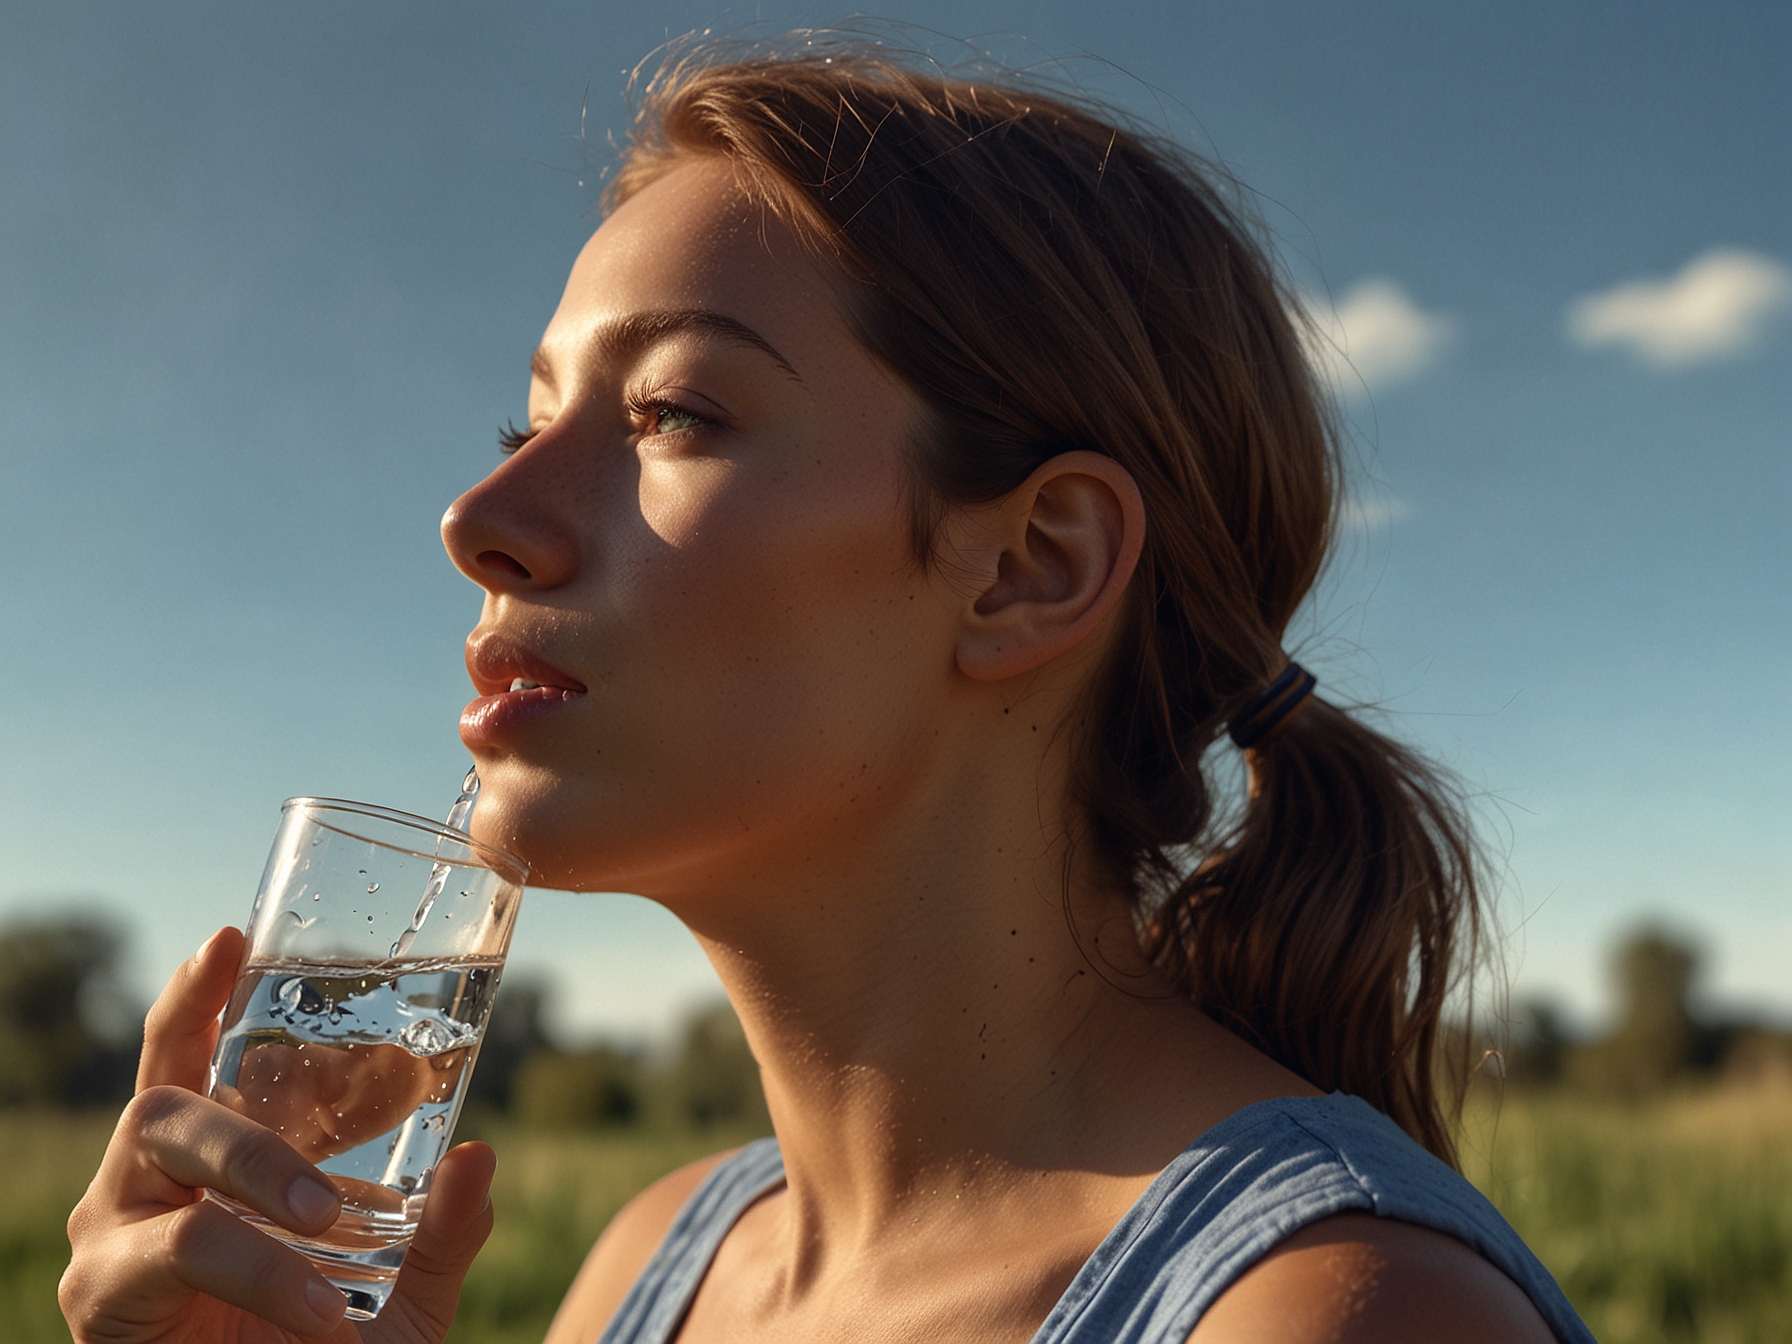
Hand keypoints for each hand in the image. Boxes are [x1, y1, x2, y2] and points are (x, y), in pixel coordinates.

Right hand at [60, 927, 495, 1343]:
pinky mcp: (100, 1292)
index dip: (199, 996)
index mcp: (210, 1164)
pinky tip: (323, 1312)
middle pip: (162, 1091)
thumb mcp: (407, 1297)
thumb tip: (478, 1155)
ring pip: (162, 1138)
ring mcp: (115, 1234)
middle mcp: (148, 1185)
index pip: (189, 1057)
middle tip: (334, 1170)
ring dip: (260, 1169)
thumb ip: (443, 1230)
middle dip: (244, 1100)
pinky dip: (265, 1269)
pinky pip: (182, 1242)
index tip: (230, 938)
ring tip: (332, 1221)